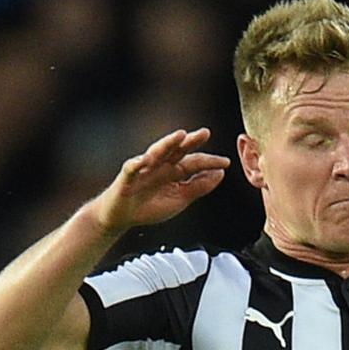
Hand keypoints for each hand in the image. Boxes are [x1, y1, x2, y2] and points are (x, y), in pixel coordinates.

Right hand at [89, 128, 230, 234]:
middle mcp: (161, 165)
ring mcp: (145, 168)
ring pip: (157, 152)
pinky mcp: (127, 176)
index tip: (226, 162)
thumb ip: (199, 186)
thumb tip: (220, 173)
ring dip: (168, 143)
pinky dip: (138, 163)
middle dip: (191, 141)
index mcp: (175, 171)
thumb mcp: (180, 199)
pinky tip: (145, 159)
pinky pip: (132, 167)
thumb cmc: (150, 206)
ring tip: (180, 135)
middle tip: (205, 133)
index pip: (195, 162)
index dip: (210, 162)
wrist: (122, 217)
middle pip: (178, 150)